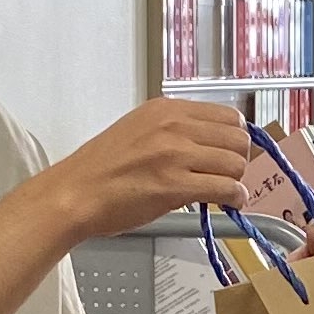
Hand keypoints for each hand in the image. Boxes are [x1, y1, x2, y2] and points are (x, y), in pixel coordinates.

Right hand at [53, 96, 257, 240]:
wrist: (75, 193)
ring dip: (236, 181)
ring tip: (225, 191)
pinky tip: (229, 204)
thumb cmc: (101, 169)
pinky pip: (226, 188)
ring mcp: (175, 154)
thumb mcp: (139, 130)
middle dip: (238, 160)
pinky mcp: (175, 185)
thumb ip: (174, 131)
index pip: (227, 115)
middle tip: (227, 175)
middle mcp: (173, 126)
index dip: (234, 138)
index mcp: (165, 109)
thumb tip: (210, 143)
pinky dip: (235, 199)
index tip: (229, 152)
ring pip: (236, 164)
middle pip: (238, 138)